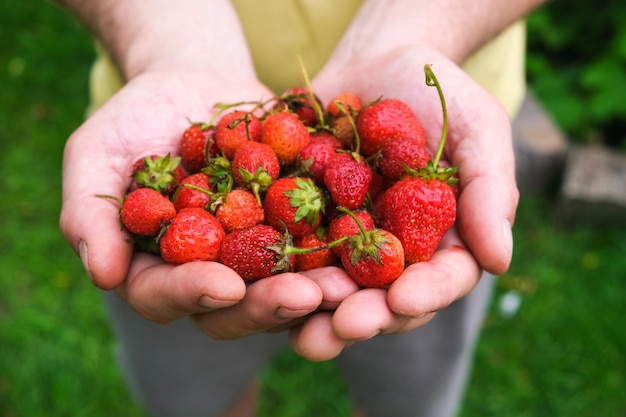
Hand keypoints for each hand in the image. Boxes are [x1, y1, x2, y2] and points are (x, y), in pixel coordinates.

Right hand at [59, 69, 330, 335]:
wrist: (194, 83)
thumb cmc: (135, 119)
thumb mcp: (96, 154)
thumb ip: (90, 214)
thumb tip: (102, 274)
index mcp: (157, 269)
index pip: (167, 296)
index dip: (194, 294)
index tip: (225, 286)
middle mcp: (210, 273)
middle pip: (236, 308)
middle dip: (268, 305)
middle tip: (304, 297)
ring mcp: (255, 255)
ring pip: (283, 288)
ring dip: (317, 291)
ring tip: (346, 285)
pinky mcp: (294, 229)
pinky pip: (319, 246)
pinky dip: (340, 249)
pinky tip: (366, 244)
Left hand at [287, 46, 517, 360]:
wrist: (376, 61)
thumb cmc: (439, 94)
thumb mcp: (476, 129)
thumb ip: (489, 191)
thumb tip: (500, 262)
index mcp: (442, 242)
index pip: (441, 281)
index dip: (424, 294)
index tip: (403, 300)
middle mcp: (393, 252)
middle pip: (382, 299)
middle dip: (364, 316)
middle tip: (343, 326)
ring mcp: (345, 240)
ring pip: (332, 288)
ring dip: (315, 309)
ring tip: (299, 324)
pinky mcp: (304, 221)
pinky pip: (287, 248)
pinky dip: (273, 268)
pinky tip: (256, 280)